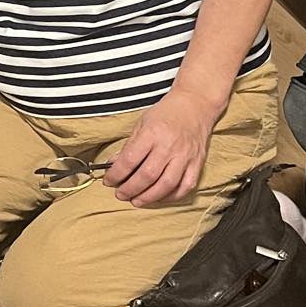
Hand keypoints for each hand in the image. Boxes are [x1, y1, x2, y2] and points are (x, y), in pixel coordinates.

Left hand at [105, 89, 218, 206]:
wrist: (195, 105)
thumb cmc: (166, 113)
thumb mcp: (141, 123)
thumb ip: (129, 146)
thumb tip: (113, 164)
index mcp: (152, 133)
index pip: (130, 160)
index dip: (116, 174)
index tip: (108, 181)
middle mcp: (169, 147)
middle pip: (147, 176)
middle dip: (130, 189)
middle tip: (120, 194)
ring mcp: (185, 157)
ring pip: (166, 185)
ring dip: (149, 197)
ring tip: (136, 201)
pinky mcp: (197, 163)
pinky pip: (185, 187)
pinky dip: (171, 196)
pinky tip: (159, 198)